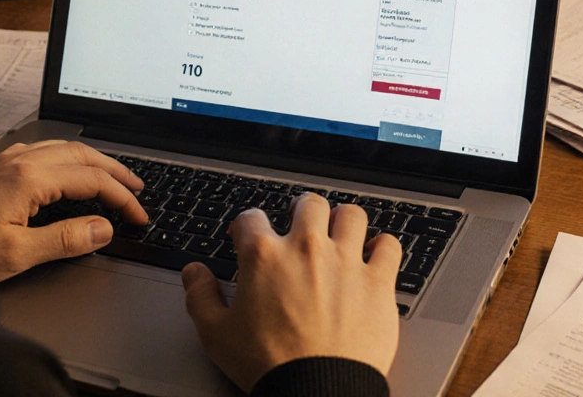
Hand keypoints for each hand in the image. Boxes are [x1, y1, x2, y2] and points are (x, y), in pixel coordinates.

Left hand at [0, 140, 145, 282]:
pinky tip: (71, 173)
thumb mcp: (17, 253)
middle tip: (138, 189)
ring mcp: (7, 160)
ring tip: (113, 178)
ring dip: (94, 162)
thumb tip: (103, 228)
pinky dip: (70, 160)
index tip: (138, 215)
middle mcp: (20, 161)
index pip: (91, 179)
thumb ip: (65, 239)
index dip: (121, 197)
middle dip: (115, 171)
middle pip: (82, 154)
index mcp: (29, 178)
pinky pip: (45, 152)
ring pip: (64, 149)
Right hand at [181, 194, 401, 391]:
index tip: (246, 236)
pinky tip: (374, 254)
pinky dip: (382, 246)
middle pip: (307, 204)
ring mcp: (346, 262)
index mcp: (263, 255)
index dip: (244, 225)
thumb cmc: (268, 365)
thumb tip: (193, 273)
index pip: (250, 217)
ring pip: (351, 214)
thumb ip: (200, 296)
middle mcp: (306, 248)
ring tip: (338, 233)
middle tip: (299, 224)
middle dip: (300, 210)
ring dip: (342, 221)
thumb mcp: (216, 334)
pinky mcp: (377, 282)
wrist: (317, 392)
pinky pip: (389, 245)